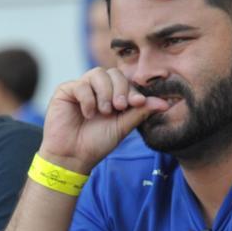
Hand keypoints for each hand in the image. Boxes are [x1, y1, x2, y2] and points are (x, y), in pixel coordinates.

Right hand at [40, 67, 169, 173]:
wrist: (73, 156)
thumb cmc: (97, 143)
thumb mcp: (123, 127)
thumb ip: (141, 112)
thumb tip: (165, 103)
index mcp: (113, 96)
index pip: (126, 82)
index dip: (133, 90)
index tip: (138, 102)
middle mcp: (98, 89)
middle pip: (114, 73)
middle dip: (120, 89)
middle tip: (119, 107)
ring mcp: (82, 88)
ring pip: (98, 74)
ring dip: (105, 92)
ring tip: (104, 111)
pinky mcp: (66, 91)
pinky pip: (81, 84)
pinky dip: (88, 99)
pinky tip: (88, 114)